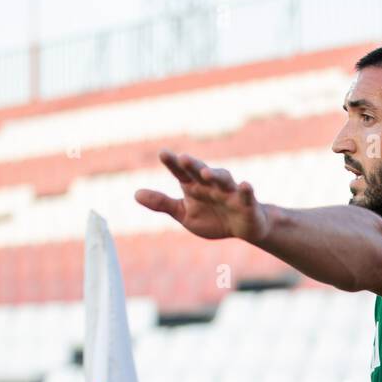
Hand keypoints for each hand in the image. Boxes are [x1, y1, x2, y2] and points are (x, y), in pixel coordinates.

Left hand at [135, 150, 268, 242]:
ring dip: (216, 175)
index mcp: (194, 186)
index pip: (181, 172)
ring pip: (223, 179)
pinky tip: (244, 185)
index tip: (163, 153)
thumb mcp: (184, 214)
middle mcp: (211, 184)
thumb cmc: (212, 218)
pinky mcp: (246, 203)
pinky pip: (246, 195)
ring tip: (207, 173)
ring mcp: (229, 192)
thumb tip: (135, 194)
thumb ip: (162, 203)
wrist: (242, 228)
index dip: (173, 163)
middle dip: (194, 165)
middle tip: (183, 158)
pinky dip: (246, 190)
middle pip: (201, 172)